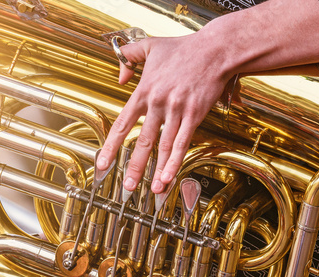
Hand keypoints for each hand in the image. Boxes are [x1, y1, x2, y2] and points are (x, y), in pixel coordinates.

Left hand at [96, 0, 318, 194]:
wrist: (215, 49)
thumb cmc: (184, 48)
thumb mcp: (150, 46)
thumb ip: (129, 57)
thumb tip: (120, 78)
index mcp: (144, 91)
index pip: (123, 123)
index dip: (112, 145)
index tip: (103, 163)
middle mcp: (158, 103)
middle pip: (143, 141)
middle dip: (135, 166)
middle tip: (128, 186)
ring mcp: (177, 110)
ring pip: (164, 146)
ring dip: (158, 170)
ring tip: (153, 189)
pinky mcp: (195, 115)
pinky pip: (183, 142)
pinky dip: (176, 161)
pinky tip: (170, 176)